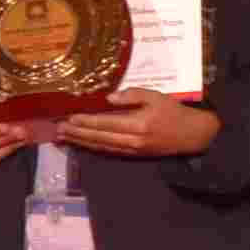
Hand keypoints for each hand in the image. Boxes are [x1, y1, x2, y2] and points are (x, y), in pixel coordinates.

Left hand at [60, 91, 218, 157]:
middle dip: (77, 133)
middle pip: (98, 137)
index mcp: (137, 124)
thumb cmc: (174, 112)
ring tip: (64, 136)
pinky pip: (108, 151)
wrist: (192, 135)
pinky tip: (82, 143)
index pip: (105, 123)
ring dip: (81, 142)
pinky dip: (93, 147)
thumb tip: (108, 98)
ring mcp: (132, 150)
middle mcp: (132, 141)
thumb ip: (132, 95)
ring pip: (101, 146)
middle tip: (58, 128)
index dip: (85, 121)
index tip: (69, 117)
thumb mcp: (155, 96)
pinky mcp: (133, 155)